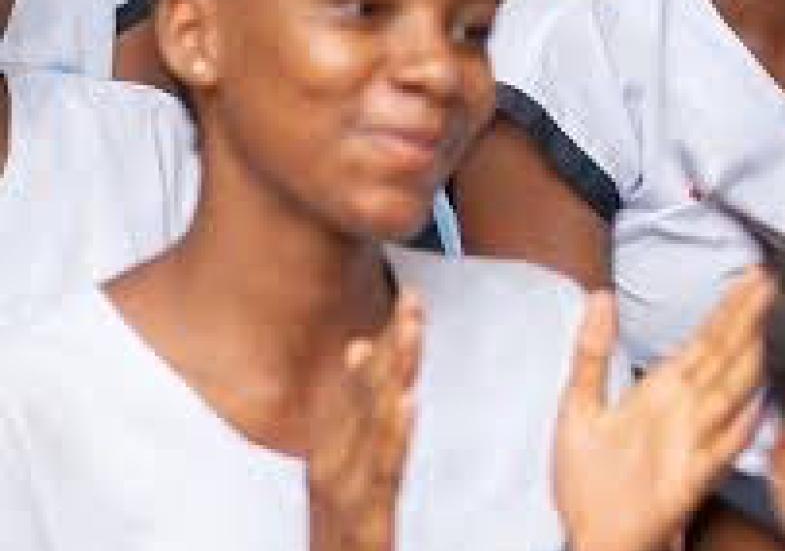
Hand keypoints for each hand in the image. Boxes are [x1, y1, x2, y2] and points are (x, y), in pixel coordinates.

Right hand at [307, 290, 423, 550]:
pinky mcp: (363, 529)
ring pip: (370, 427)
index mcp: (334, 462)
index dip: (385, 346)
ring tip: (410, 329)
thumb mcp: (348, 485)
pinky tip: (409, 401)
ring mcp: (345, 500)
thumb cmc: (344, 543)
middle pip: (363, 400)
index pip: (359, 394)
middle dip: (391, 346)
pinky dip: (393, 436)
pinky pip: (381, 477)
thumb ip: (357, 427)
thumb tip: (362, 354)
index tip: (406, 298)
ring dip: (389, 374)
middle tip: (414, 295)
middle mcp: (334, 474)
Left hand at [555, 276, 773, 550]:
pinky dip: (740, 430)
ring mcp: (691, 443)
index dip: (729, 306)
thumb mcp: (579, 407)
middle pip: (723, 356)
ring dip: (751, 361)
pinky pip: (718, 452)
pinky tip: (761, 406)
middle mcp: (685, 410)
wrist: (592, 538)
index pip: (705, 338)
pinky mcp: (688, 481)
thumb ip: (591, 352)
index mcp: (663, 389)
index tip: (753, 274)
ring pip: (728, 393)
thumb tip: (599, 296)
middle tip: (775, 281)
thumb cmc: (590, 481)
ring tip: (774, 327)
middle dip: (749, 319)